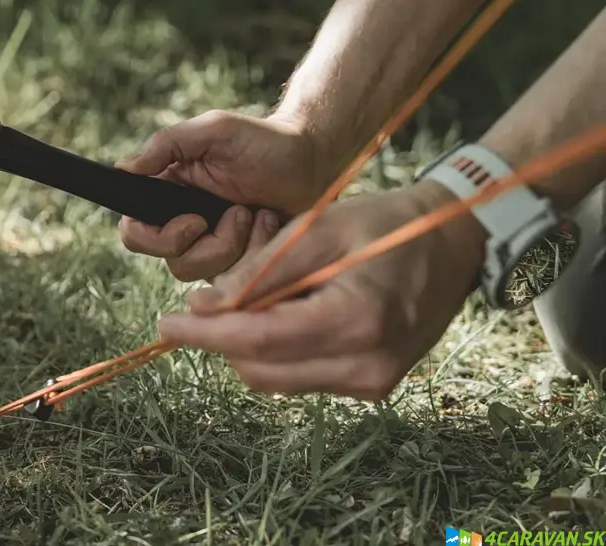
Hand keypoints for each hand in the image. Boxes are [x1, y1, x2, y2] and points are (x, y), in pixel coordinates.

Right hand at [116, 110, 331, 281]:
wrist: (313, 160)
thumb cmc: (264, 140)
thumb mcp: (214, 130)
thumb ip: (168, 144)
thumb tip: (124, 168)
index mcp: (170, 195)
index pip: (136, 233)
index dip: (154, 238)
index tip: (192, 221)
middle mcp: (186, 226)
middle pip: (171, 261)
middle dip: (207, 246)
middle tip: (238, 213)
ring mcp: (214, 248)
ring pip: (204, 276)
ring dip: (236, 246)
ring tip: (257, 214)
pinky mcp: (242, 263)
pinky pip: (236, 280)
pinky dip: (256, 252)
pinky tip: (270, 225)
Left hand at [156, 181, 486, 400]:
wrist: (449, 244)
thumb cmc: (384, 225)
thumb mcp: (318, 230)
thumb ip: (262, 271)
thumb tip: (205, 307)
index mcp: (356, 321)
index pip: (259, 341)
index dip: (205, 335)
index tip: (164, 325)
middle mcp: (367, 366)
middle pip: (262, 368)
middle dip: (225, 337)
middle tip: (210, 299)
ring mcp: (372, 382)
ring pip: (277, 378)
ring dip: (251, 343)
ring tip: (259, 297)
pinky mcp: (373, 386)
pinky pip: (302, 377)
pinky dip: (280, 350)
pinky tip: (288, 313)